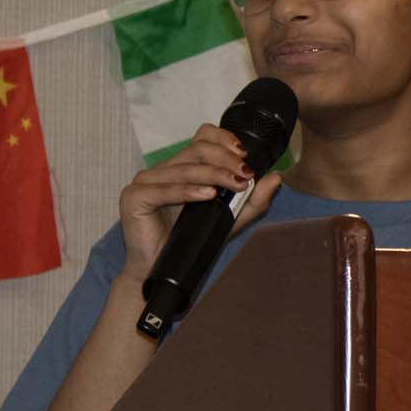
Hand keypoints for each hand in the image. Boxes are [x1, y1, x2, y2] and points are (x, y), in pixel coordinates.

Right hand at [114, 124, 283, 279]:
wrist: (162, 272)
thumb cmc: (192, 242)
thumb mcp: (230, 219)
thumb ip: (253, 200)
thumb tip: (276, 177)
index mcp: (181, 167)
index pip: (202, 137)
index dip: (224, 140)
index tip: (244, 155)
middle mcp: (163, 170)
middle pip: (196, 149)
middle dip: (225, 160)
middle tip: (245, 174)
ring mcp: (145, 182)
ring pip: (184, 169)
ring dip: (214, 175)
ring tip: (235, 185)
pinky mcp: (134, 198)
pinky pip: (163, 190)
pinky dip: (188, 192)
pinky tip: (207, 195)